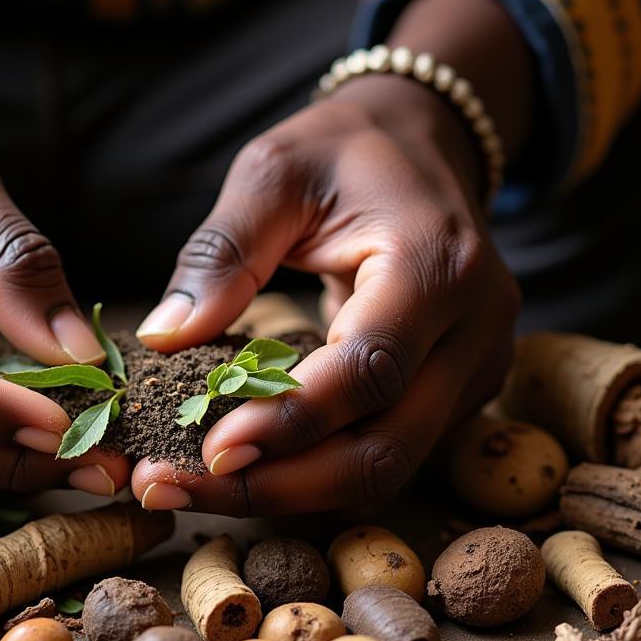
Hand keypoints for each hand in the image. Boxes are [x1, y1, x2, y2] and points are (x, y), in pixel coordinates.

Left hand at [131, 72, 519, 514]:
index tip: (210, 449)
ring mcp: (474, 369)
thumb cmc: (344, 152)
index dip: (290, 420)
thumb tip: (165, 337)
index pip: (370, 369)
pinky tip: (244, 469)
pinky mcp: (454, 393)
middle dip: (278, 485)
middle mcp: (474, 331)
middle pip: (386, 449)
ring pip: (386, 469)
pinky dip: (313, 474)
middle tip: (175, 487)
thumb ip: (222, 253)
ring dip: (288, 493)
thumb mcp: (274, 172)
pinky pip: (385, 455)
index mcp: (436, 265)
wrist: (420, 147)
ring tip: (191, 486)